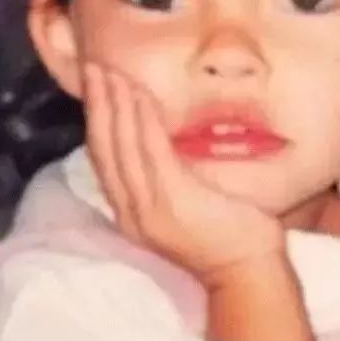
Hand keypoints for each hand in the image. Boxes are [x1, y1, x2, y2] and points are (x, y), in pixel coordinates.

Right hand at [82, 61, 285, 286]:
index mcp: (130, 214)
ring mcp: (150, 208)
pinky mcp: (174, 199)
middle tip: (92, 66)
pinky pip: (151, 150)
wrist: (247, 273)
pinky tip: (138, 94)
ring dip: (114, 104)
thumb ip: (164, 182)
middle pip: (104, 149)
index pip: (103, 160)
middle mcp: (132, 212)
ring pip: (122, 146)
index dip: (95, 121)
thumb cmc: (224, 238)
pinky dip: (141, 119)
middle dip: (97, 104)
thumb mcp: (181, 209)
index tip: (93, 87)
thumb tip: (159, 141)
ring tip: (110, 72)